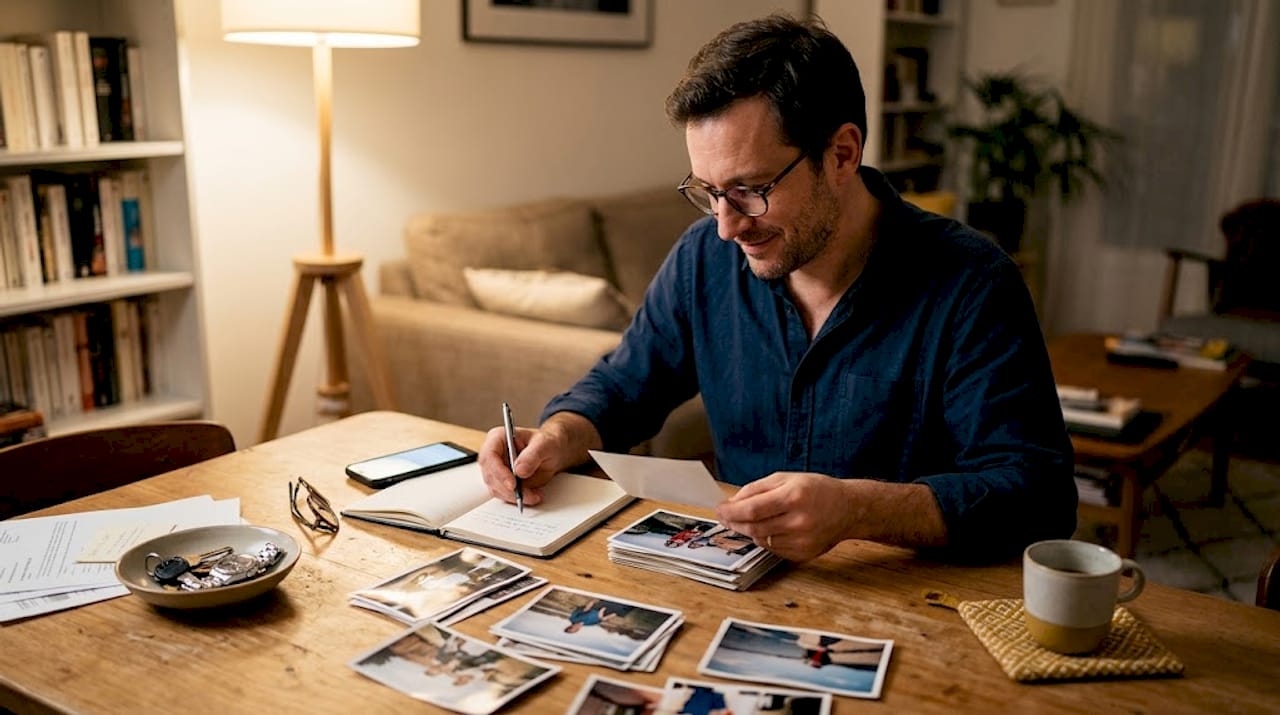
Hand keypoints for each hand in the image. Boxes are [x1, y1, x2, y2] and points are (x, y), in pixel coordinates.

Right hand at [478, 412, 601, 506]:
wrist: (552, 453)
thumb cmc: (546, 443)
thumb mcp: (544, 445)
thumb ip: (532, 456)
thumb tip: (519, 470)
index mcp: (498, 438)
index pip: (489, 456)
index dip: (499, 472)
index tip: (512, 484)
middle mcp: (493, 454)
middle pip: (490, 476)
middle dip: (508, 489)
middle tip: (528, 494)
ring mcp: (496, 470)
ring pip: (496, 489)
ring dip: (514, 496)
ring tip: (535, 495)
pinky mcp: (501, 482)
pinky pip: (504, 495)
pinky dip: (517, 499)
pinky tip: (532, 496)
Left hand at [715, 473, 947, 558]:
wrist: (849, 509)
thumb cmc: (817, 489)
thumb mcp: (786, 478)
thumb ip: (757, 489)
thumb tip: (732, 502)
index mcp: (794, 497)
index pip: (752, 510)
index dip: (730, 512)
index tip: (719, 509)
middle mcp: (799, 521)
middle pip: (753, 528)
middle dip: (734, 522)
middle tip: (726, 516)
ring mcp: (802, 541)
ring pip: (761, 539)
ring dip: (749, 530)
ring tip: (749, 519)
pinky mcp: (803, 554)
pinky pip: (773, 549)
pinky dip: (765, 539)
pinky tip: (770, 528)